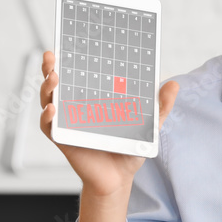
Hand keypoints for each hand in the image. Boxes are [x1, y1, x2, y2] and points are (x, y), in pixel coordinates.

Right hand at [39, 50, 178, 196]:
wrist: (119, 178)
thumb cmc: (129, 149)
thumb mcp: (148, 126)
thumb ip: (160, 106)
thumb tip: (174, 84)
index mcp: (93, 98)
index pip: (79, 73)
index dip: (70, 58)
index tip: (68, 42)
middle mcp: (76, 107)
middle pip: (58, 82)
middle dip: (51, 67)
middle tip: (52, 57)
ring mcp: (67, 122)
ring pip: (49, 100)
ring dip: (47, 87)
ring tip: (53, 78)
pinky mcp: (62, 139)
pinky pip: (49, 127)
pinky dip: (47, 117)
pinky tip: (52, 110)